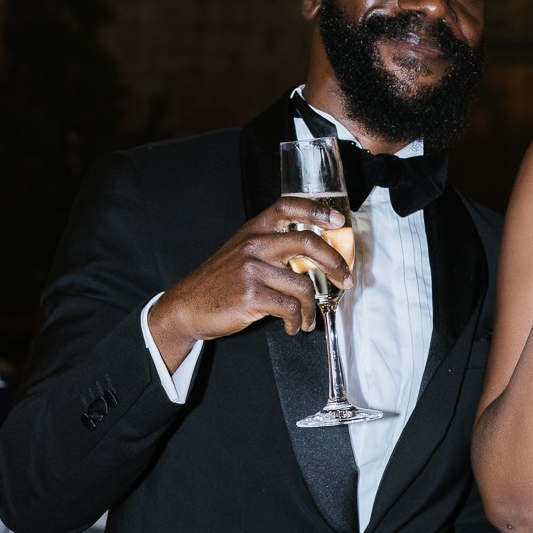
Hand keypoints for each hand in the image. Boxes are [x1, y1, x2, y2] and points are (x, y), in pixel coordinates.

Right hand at [148, 197, 352, 371]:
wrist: (187, 306)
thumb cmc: (220, 282)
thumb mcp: (242, 252)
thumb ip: (272, 246)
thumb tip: (314, 256)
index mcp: (254, 230)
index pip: (288, 206)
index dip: (317, 210)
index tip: (338, 220)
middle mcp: (254, 244)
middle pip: (308, 242)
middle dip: (335, 263)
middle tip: (344, 280)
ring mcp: (252, 269)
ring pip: (303, 285)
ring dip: (312, 308)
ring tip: (308, 319)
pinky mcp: (251, 295)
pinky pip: (290, 308)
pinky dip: (296, 321)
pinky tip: (292, 326)